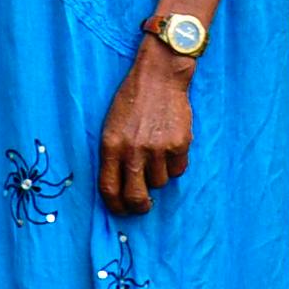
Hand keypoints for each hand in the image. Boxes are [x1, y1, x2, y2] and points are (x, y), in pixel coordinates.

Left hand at [101, 49, 196, 214]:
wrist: (159, 77)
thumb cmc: (132, 102)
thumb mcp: (111, 126)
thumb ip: (114, 155)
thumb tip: (121, 187)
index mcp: (110, 145)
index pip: (109, 188)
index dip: (116, 205)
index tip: (121, 211)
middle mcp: (132, 151)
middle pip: (136, 196)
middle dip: (140, 206)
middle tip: (144, 206)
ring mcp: (157, 149)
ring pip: (160, 183)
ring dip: (158, 175)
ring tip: (157, 153)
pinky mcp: (179, 145)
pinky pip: (178, 169)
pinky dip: (175, 163)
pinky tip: (171, 145)